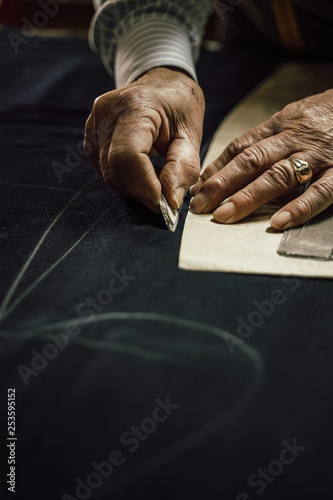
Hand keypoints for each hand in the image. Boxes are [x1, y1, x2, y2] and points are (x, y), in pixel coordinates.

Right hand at [84, 67, 204, 212]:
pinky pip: (105, 170)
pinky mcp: (91, 136)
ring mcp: (94, 124)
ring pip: (108, 174)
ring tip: (157, 183)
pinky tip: (143, 174)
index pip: (128, 156)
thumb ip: (183, 168)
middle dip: (141, 192)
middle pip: (115, 169)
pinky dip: (125, 180)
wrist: (161, 84)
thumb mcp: (191, 134)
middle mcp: (107, 113)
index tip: (165, 203)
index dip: (144, 185)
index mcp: (135, 106)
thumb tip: (170, 202)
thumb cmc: (179, 106)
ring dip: (133, 188)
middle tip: (165, 200)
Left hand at [189, 90, 332, 228]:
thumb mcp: (296, 117)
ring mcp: (320, 155)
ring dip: (249, 197)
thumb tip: (229, 164)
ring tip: (225, 216)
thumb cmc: (330, 115)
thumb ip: (266, 139)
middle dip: (222, 185)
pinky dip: (299, 208)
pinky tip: (278, 223)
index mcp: (282, 125)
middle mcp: (295, 139)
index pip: (241, 147)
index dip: (217, 168)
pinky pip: (321, 192)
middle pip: (252, 161)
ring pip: (279, 176)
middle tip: (199, 206)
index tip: (197, 188)